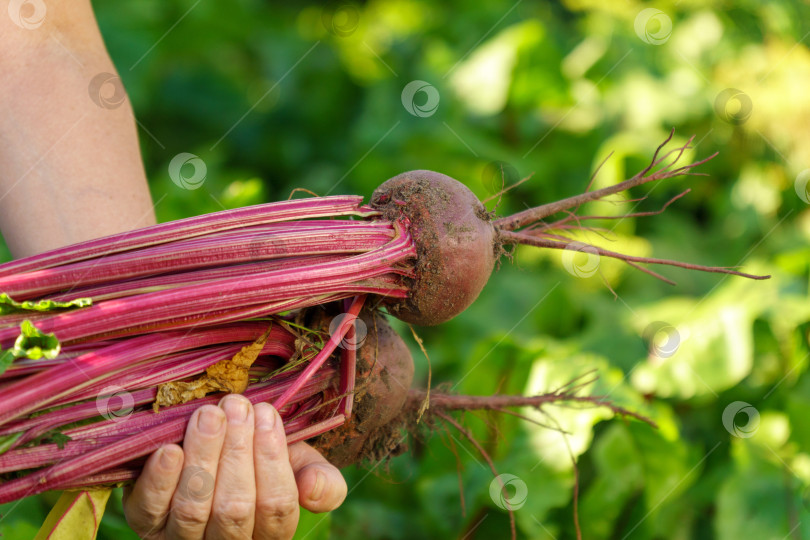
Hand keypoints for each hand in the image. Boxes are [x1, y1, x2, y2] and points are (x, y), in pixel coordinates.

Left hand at [123, 394, 346, 538]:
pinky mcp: (147, 526)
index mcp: (271, 534)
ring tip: (209, 414)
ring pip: (194, 509)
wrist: (214, 452)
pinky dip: (160, 480)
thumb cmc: (262, 460)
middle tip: (236, 405)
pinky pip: (151, 511)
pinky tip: (169, 449)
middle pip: (235, 509)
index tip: (266, 414)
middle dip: (237, 452)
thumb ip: (321, 479)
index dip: (273, 460)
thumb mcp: (299, 465)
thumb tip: (313, 488)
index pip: (277, 507)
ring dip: (203, 457)